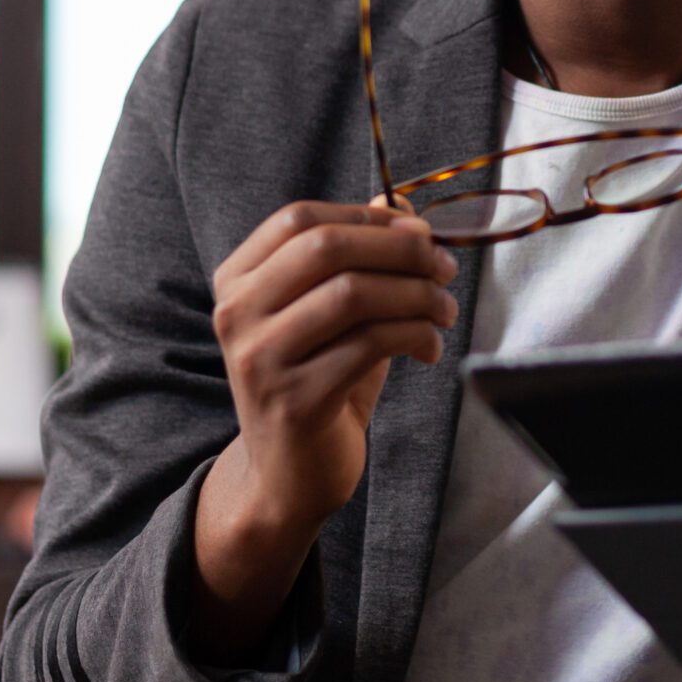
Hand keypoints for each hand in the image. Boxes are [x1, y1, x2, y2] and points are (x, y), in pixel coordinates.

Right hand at [189, 201, 456, 660]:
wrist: (289, 475)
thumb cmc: (318, 380)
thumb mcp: (333, 312)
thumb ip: (358, 258)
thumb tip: (398, 205)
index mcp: (236, 282)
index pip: (299, 219)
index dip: (368, 218)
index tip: (420, 233)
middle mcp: (237, 314)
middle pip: (327, 247)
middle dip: (400, 251)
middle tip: (444, 269)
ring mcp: (261, 358)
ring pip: (354, 293)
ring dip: (417, 295)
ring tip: (445, 311)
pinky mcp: (295, 400)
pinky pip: (371, 344)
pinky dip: (416, 336)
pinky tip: (429, 348)